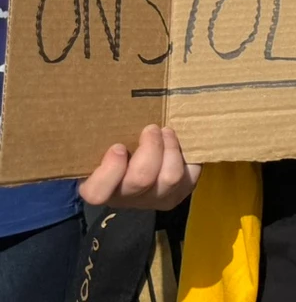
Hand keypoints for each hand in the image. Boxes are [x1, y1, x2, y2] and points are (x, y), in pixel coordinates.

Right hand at [78, 125, 199, 209]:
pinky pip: (189, 174)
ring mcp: (155, 199)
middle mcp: (127, 199)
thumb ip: (99, 136)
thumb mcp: (100, 145)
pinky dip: (185, 153)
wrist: (139, 164)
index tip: (117, 146)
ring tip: (166, 131)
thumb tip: (103, 105)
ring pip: (170, 177)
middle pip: (141, 179)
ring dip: (170, 148)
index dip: (110, 170)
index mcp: (100, 188)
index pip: (97, 193)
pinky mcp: (180, 192)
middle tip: (150, 128)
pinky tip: (178, 142)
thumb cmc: (116, 149)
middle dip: (150, 148)